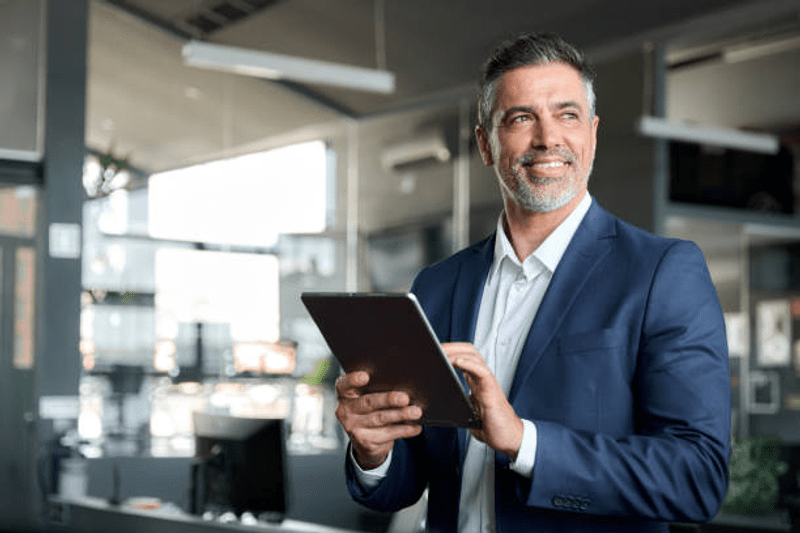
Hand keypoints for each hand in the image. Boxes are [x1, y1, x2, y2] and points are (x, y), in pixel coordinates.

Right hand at [335, 371, 422, 468]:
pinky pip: (388, 434)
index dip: (353, 379)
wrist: (365, 441)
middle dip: (388, 399)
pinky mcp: (364, 441)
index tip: (366, 376)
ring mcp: (353, 427)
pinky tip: (415, 426)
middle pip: (368, 402)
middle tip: (405, 398)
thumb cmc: (371, 410)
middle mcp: (345, 411)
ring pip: (380, 418)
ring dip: (400, 414)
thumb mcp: (368, 398)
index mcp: (345, 395)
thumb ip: (377, 389)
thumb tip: (403, 386)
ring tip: (415, 412)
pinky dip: (405, 429)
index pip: (343, 384)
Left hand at [443, 343, 522, 460]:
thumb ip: (456, 406)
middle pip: (469, 352)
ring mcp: (488, 384)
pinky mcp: (492, 393)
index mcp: (476, 382)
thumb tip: (435, 407)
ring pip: (475, 357)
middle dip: (452, 346)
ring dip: (457, 352)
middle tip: (435, 347)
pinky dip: (470, 364)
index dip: (451, 350)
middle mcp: (483, 379)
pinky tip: (458, 362)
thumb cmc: (492, 427)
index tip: (434, 350)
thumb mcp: (468, 414)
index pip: (465, 357)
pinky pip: (482, 372)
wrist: (510, 439)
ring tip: (442, 353)